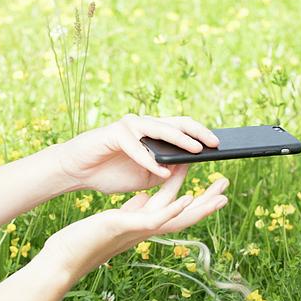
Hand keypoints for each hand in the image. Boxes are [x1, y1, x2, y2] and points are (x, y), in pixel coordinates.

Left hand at [38, 164, 228, 283]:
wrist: (64, 257)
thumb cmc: (86, 240)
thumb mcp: (116, 219)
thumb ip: (134, 210)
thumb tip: (145, 199)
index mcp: (144, 225)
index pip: (176, 210)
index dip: (196, 199)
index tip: (213, 187)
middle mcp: (146, 230)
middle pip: (184, 216)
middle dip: (206, 202)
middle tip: (226, 185)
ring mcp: (138, 230)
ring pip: (176, 218)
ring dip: (199, 206)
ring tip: (218, 193)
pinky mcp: (125, 226)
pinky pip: (154, 219)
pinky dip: (173, 209)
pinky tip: (187, 198)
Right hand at [56, 113, 219, 193]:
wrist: (80, 171)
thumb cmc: (112, 172)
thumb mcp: (147, 176)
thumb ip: (167, 169)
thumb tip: (189, 165)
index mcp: (154, 133)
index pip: (184, 128)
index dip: (203, 134)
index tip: (221, 146)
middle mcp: (145, 125)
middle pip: (177, 124)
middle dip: (198, 133)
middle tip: (215, 144)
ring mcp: (130, 126)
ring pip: (160, 130)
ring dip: (180, 141)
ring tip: (196, 152)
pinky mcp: (114, 133)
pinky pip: (137, 147)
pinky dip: (150, 160)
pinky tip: (163, 171)